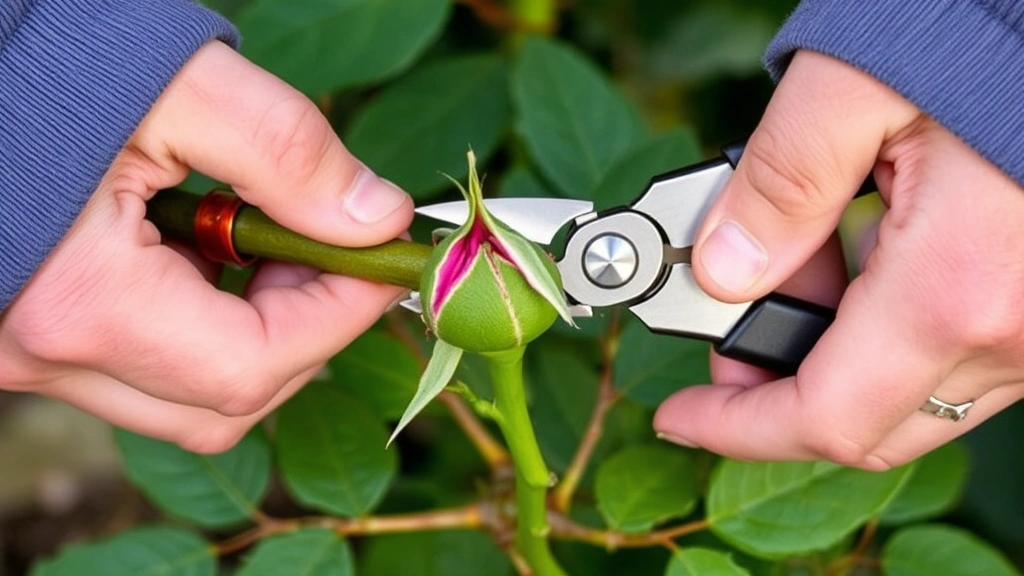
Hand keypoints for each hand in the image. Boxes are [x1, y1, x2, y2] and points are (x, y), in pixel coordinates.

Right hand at [0, 42, 412, 452]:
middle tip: (328, 248)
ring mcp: (30, 354)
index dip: (340, 317)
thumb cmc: (45, 55)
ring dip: (257, 334)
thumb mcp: (182, 87)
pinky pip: (145, 368)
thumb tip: (379, 219)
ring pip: (186, 399)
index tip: (385, 258)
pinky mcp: (31, 335)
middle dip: (304, 331)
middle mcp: (47, 356)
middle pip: (224, 404)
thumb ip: (289, 155)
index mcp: (82, 305)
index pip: (252, 367)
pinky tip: (210, 250)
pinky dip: (204, 325)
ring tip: (267, 242)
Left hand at [654, 50, 1023, 469]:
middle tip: (727, 320)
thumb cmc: (989, 27)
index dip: (738, 430)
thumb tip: (723, 270)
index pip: (826, 419)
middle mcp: (1015, 330)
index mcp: (958, 289)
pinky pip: (958, 353)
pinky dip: (890, 327)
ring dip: (832, 350)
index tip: (681, 418)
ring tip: (800, 258)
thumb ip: (779, 186)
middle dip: (774, 387)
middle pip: (868, 423)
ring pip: (912, 393)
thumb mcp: (851, 87)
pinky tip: (868, 251)